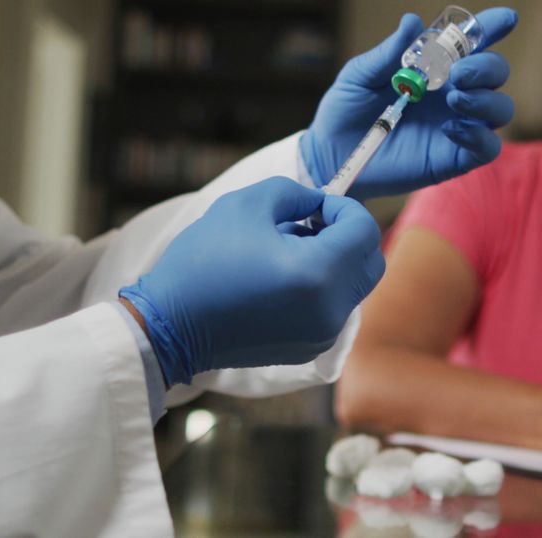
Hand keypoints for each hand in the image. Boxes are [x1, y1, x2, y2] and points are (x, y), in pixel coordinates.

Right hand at [120, 177, 383, 385]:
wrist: (170, 326)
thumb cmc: (204, 262)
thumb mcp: (247, 204)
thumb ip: (296, 193)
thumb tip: (319, 202)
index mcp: (318, 273)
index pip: (364, 230)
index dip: (343, 207)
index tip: (315, 205)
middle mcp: (330, 310)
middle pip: (371, 261)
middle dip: (348, 235)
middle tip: (309, 224)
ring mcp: (322, 334)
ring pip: (354, 285)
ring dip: (334, 260)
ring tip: (287, 251)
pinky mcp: (309, 348)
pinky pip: (334, 308)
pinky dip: (321, 287)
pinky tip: (281, 279)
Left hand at [300, 8, 517, 200]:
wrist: (332, 151)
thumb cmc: (346, 109)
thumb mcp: (361, 74)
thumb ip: (389, 52)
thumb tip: (413, 22)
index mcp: (437, 68)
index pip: (473, 45)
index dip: (493, 29)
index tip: (505, 20)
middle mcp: (454, 94)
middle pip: (496, 75)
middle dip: (487, 67)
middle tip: (459, 72)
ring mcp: (458, 127)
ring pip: (500, 109)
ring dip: (485, 100)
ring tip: (454, 99)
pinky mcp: (454, 158)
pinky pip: (487, 148)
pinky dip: (478, 136)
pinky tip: (450, 130)